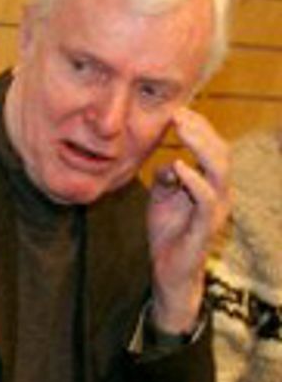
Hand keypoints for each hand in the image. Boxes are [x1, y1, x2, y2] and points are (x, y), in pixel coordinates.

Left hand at [146, 107, 230, 332]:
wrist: (168, 271)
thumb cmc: (169, 233)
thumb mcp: (162, 198)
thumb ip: (165, 178)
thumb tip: (168, 162)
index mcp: (210, 183)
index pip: (212, 148)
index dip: (198, 128)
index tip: (177, 110)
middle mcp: (220, 193)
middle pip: (220, 153)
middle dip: (200, 130)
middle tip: (178, 113)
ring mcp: (216, 210)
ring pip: (219, 171)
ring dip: (200, 147)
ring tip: (181, 130)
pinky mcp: (206, 227)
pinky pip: (207, 200)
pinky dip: (195, 180)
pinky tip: (180, 166)